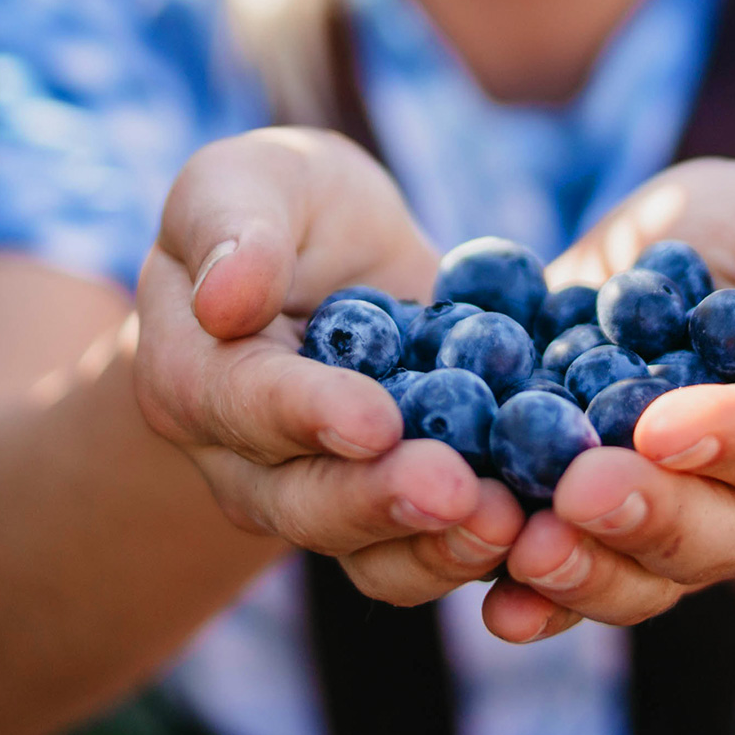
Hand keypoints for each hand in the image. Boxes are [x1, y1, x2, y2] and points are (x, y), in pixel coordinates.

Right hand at [134, 128, 525, 602]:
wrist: (337, 257)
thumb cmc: (281, 206)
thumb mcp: (250, 181)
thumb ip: (232, 228)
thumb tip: (224, 297)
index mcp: (193, 375)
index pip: (243, 404)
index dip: (308, 415)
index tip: (375, 420)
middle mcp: (245, 460)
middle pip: (304, 502)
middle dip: (383, 500)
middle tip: (457, 491)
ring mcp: (320, 498)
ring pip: (367, 552)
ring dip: (437, 547)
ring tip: (509, 525)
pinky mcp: (395, 511)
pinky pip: (428, 553)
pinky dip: (483, 551)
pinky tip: (541, 530)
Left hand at [485, 158, 734, 642]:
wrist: (663, 269)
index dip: (730, 436)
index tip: (662, 426)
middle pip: (714, 532)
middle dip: (644, 515)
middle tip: (578, 493)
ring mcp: (682, 532)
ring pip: (646, 579)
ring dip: (586, 573)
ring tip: (528, 554)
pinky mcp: (603, 542)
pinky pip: (579, 592)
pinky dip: (540, 605)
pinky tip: (501, 611)